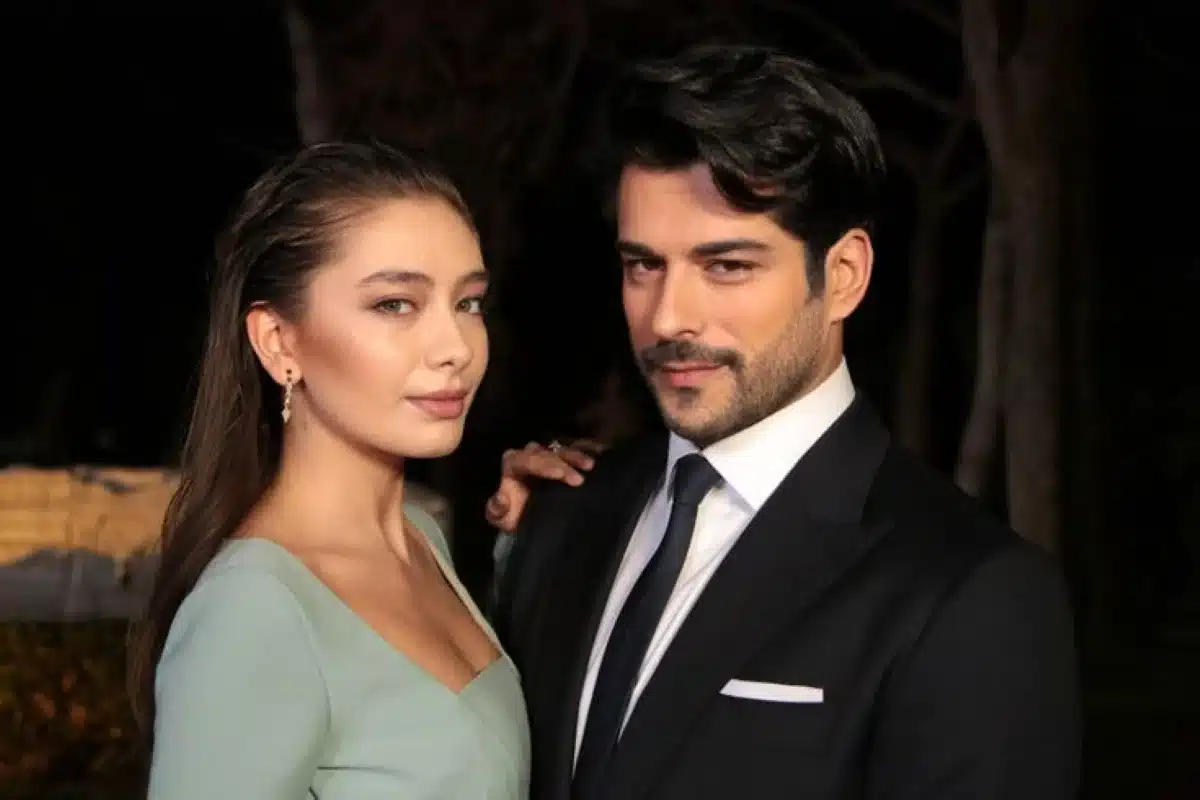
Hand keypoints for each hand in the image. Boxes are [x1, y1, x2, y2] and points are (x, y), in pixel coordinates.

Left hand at [485, 439, 605, 532]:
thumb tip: (500, 499)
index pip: (526, 459)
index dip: (543, 464)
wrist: (527, 514)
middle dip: (563, 464)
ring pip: (561, 448)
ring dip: (576, 455)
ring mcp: (548, 453)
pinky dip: (588, 448)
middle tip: (579, 480)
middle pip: (547, 453)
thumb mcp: (502, 518)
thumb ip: (496, 510)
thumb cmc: (514, 514)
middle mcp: (530, 454)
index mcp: (513, 464)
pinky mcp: (562, 456)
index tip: (561, 474)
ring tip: (591, 466)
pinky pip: (575, 447)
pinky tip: (600, 452)